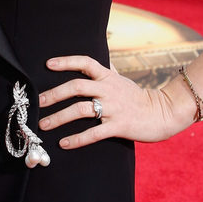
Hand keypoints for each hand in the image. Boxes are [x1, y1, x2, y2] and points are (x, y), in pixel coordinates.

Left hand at [37, 54, 187, 147]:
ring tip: (43, 125)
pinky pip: (94, 133)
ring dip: (60, 117)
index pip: (86, 62)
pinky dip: (77, 139)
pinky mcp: (119, 126)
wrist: (163, 113)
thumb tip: (98, 59)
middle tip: (38, 102)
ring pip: (81, 109)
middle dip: (55, 94)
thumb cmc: (139, 97)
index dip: (66, 62)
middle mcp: (109, 90)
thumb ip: (107, 71)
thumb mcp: (122, 80)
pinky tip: (64, 143)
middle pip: (77, 86)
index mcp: (108, 77)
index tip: (48, 64)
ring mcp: (113, 108)